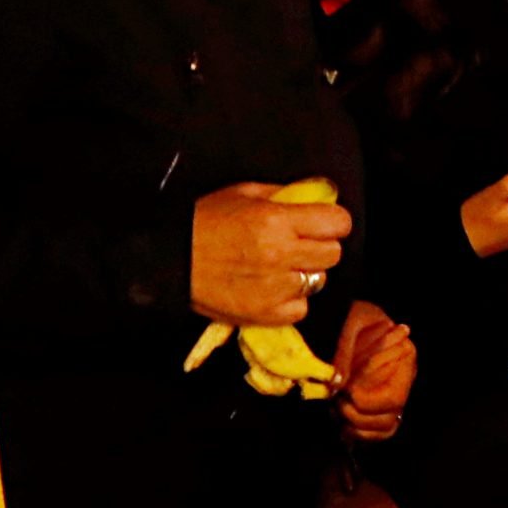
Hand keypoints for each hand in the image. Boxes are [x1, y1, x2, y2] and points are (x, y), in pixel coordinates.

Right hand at [192, 181, 349, 326]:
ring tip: (281, 267)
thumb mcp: (243, 193)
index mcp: (277, 220)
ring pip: (318, 282)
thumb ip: (284, 194)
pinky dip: (291, 300)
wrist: (168, 260)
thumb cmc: (204, 221)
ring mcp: (274, 288)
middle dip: (320, 246)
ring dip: (305, 274)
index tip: (323, 223)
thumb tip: (318, 195)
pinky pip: (301, 309)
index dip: (333, 221)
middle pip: (333, 254)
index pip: (338, 223)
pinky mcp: (265, 314)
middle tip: (300, 245)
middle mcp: (281, 255)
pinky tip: (272, 288)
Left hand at [334, 304, 415, 441]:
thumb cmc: (350, 314)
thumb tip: (337, 386)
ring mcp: (395, 391)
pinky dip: (361, 434)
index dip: (368, 402)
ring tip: (337, 410)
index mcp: (405, 357)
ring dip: (357, 427)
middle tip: (336, 403)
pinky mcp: (382, 402)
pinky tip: (342, 423)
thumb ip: (345, 351)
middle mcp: (405, 378)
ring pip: (386, 428)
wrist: (343, 313)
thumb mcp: (350, 323)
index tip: (345, 393)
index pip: (393, 397)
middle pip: (390, 418)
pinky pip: (381, 431)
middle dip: (358, 416)